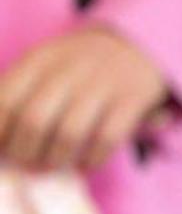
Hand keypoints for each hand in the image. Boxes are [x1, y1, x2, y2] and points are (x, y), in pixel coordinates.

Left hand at [0, 26, 169, 170]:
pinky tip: (85, 165)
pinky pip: (106, 139)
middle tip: (25, 164)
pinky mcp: (130, 100)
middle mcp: (68, 71)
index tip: (1, 149)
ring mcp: (101, 85)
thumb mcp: (43, 64)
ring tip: (50, 167)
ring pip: (69, 134)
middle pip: (34, 121)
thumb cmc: (78, 65)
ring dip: (55, 159)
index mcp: (39, 60)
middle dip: (24, 151)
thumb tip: (0, 136)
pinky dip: (92, 158)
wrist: (135, 46)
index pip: (6, 101)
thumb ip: (19, 91)